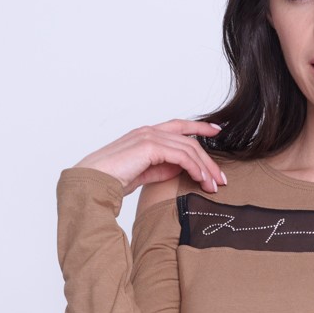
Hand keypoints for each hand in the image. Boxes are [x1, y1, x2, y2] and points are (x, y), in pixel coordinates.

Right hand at [71, 119, 227, 197]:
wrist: (93, 180)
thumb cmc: (113, 179)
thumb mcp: (145, 172)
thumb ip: (163, 167)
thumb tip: (183, 169)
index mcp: (147, 134)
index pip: (179, 126)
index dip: (199, 126)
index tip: (216, 131)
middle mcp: (149, 131)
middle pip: (189, 140)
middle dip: (209, 160)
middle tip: (221, 179)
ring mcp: (150, 136)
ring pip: (189, 148)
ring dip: (205, 168)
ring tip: (214, 186)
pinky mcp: (150, 146)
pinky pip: (182, 156)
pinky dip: (195, 168)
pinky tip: (201, 180)